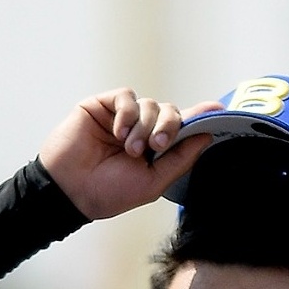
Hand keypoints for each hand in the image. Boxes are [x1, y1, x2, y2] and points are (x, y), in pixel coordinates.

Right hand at [40, 90, 221, 220]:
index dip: (200, 117)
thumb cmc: (109, 192)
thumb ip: (181, 159)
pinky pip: (126, 96)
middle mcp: (143, 130)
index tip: (217, 109)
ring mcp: (123, 117)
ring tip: (130, 148)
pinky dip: (127, 113)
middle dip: (169, 126)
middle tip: (157, 146)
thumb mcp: (154, 182)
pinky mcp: (102, 106)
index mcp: (157, 149)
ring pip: (150, 104)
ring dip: (144, 126)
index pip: (182, 128)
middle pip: (170, 112)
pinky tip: (118, 132)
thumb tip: (206, 136)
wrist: (71, 190)